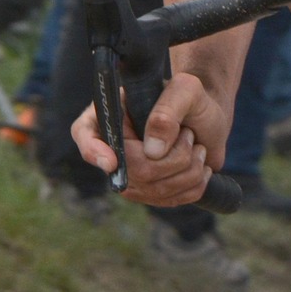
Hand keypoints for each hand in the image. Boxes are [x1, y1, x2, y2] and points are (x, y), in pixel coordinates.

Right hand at [72, 72, 231, 207]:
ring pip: (154, 190)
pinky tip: (201, 169)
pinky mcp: (147, 192)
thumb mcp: (184, 90)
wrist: (206, 116)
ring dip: (189, 171)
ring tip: (198, 148)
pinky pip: (168, 201)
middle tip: (189, 135)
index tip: (112, 162)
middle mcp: (111, 146)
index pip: (84, 135)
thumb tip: (152, 151)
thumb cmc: (189, 97)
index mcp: (109, 113)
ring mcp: (128, 174)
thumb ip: (166, 112)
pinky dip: (193, 186)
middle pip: (133, 171)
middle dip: (173, 158)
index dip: (94, 151)